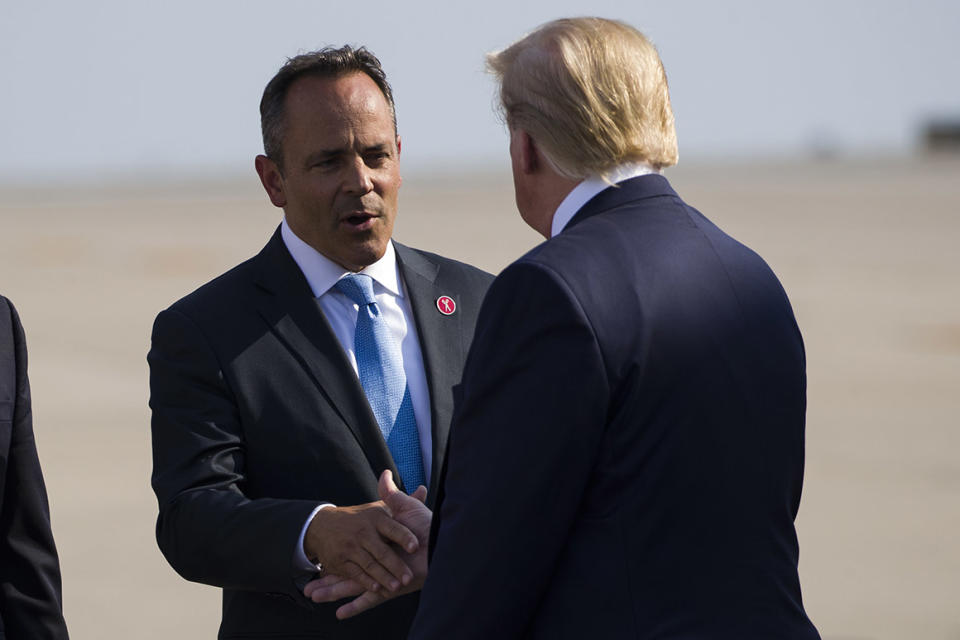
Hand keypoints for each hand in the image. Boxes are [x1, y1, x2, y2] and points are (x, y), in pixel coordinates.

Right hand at [302, 488, 419, 593]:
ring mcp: (351, 547)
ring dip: (383, 577)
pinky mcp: (341, 561)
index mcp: (376, 518)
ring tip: (396, 587)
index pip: (392, 528)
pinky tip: (376, 588)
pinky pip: (355, 573)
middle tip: (409, 577)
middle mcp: (363, 532)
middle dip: (395, 565)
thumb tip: (423, 489)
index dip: (404, 537)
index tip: (415, 546)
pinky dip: (365, 581)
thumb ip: (400, 502)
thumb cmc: (359, 517)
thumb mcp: (378, 507)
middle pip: (382, 551)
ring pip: (370, 564)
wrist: (322, 525)